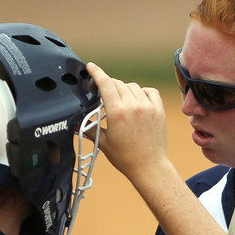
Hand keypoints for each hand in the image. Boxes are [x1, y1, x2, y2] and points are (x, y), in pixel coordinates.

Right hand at [85, 62, 169, 181]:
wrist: (149, 167)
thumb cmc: (125, 158)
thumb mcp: (103, 142)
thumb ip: (89, 128)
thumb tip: (76, 121)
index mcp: (117, 112)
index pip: (105, 83)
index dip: (96, 72)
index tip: (91, 67)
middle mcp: (133, 106)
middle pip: (118, 83)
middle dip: (109, 85)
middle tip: (106, 95)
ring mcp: (148, 107)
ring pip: (133, 86)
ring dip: (125, 90)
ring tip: (122, 102)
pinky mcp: (159, 110)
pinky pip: (150, 91)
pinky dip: (142, 92)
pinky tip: (138, 101)